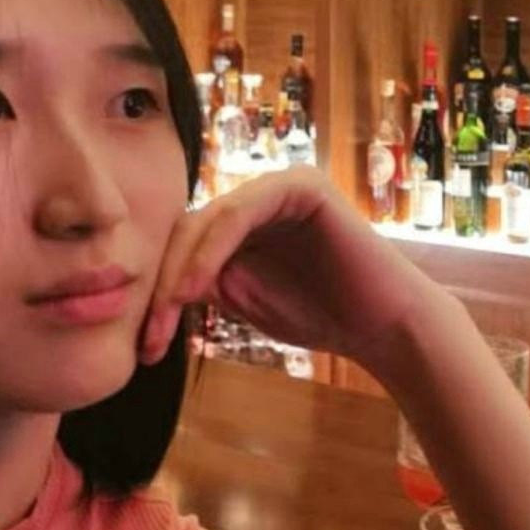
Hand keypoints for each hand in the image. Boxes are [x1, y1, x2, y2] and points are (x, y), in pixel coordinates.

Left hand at [139, 168, 438, 372]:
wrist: (383, 326)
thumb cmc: (319, 313)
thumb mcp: (242, 298)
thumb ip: (202, 282)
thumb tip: (149, 286)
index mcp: (243, 217)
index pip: (184, 245)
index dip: (158, 292)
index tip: (146, 346)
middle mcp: (259, 194)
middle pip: (188, 231)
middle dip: (162, 286)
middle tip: (149, 340)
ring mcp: (280, 184)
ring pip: (207, 222)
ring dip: (179, 272)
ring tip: (167, 317)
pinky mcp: (300, 186)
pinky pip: (237, 215)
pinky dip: (209, 253)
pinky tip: (193, 291)